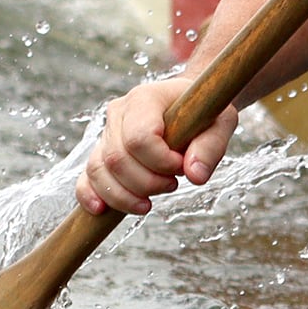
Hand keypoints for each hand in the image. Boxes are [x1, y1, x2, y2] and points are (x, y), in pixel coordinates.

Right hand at [77, 76, 238, 214]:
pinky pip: (86, 177)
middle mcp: (119, 113)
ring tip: (149, 203)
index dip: (161, 162)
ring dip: (124, 196)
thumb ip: (210, 147)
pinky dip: (90, 195)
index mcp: (145, 98)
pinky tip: (101, 210)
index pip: (139, 137)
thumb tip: (195, 176)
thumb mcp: (220, 123)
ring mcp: (106, 133)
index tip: (182, 166)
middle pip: (117, 159)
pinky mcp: (101, 153)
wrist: (189, 105)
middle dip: (147, 183)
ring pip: (99, 171)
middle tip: (173, 183)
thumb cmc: (204, 113)